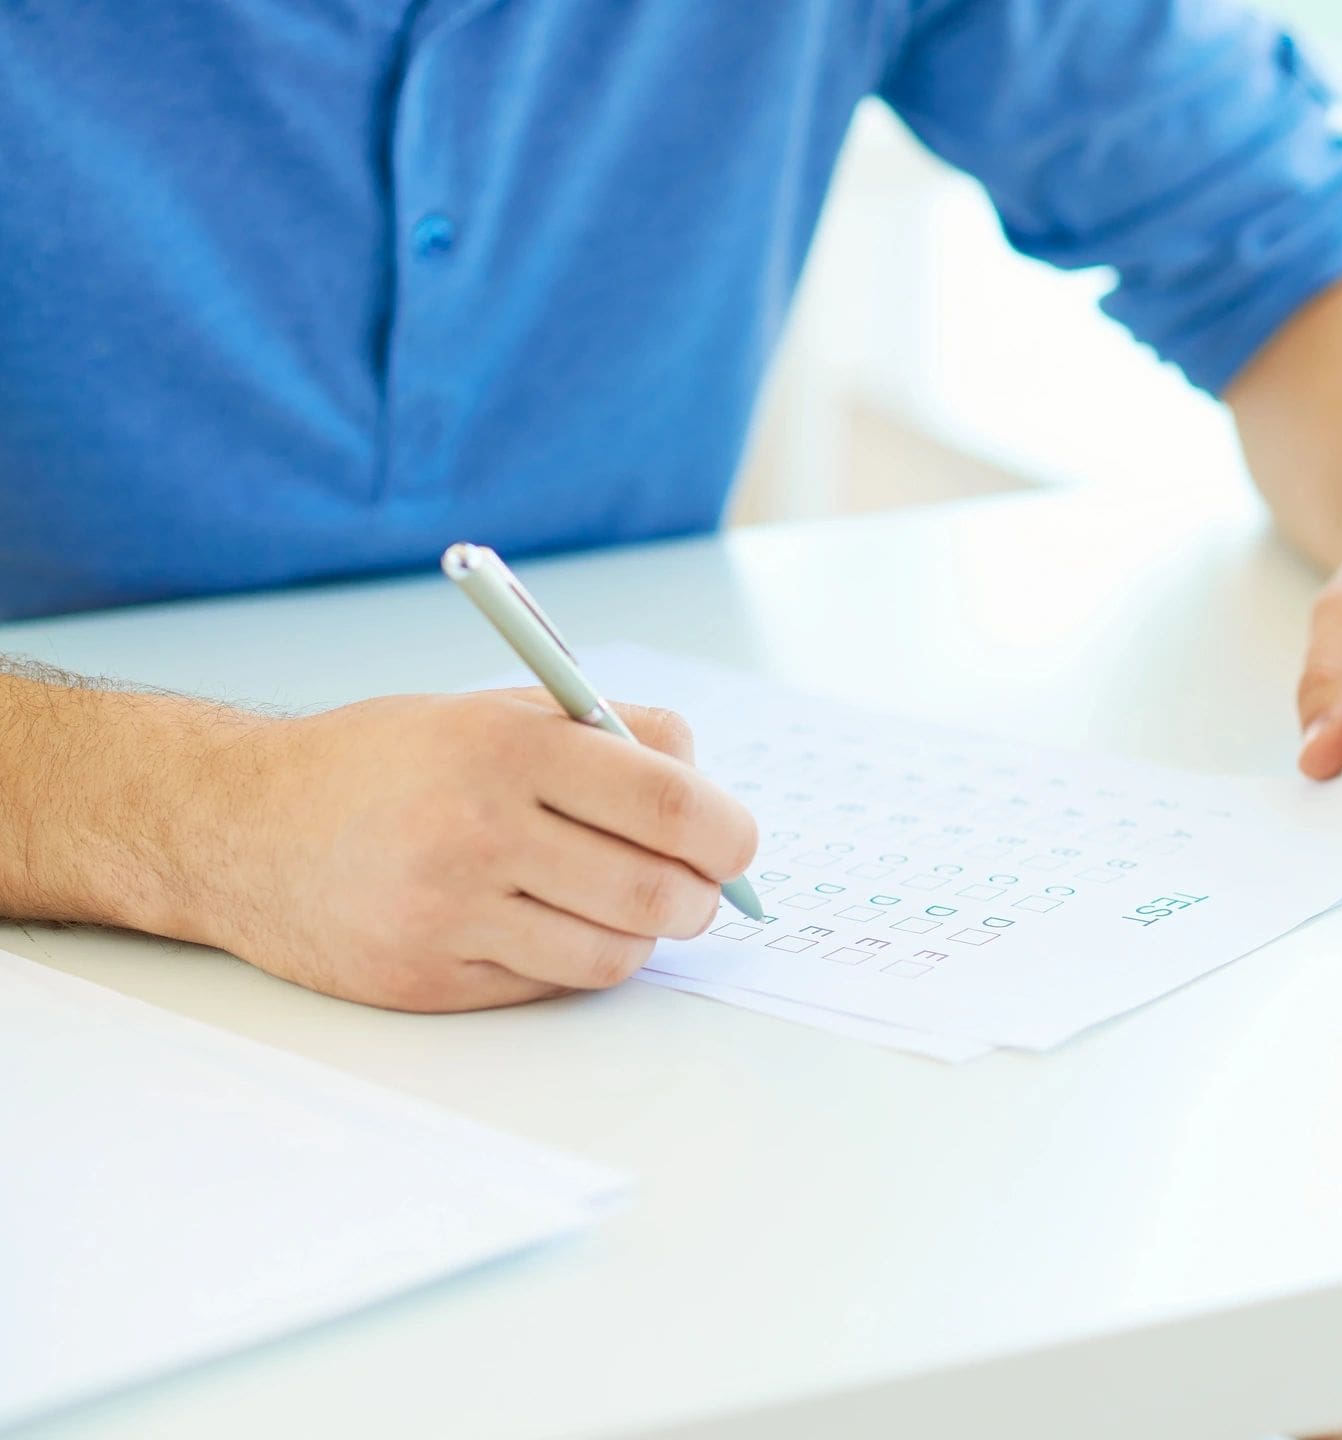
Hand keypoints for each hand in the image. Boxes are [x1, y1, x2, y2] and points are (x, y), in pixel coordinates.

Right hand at [202, 689, 757, 1010]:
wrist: (242, 826)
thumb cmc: (389, 762)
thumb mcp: (496, 710)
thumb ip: (611, 734)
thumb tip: (711, 792)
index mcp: (507, 748)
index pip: (669, 802)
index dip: (727, 832)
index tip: (735, 842)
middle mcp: (478, 830)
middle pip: (658, 890)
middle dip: (701, 895)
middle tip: (697, 886)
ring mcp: (451, 914)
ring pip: (616, 952)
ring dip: (644, 933)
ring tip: (622, 902)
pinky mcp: (431, 979)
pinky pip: (554, 984)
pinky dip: (577, 959)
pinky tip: (550, 923)